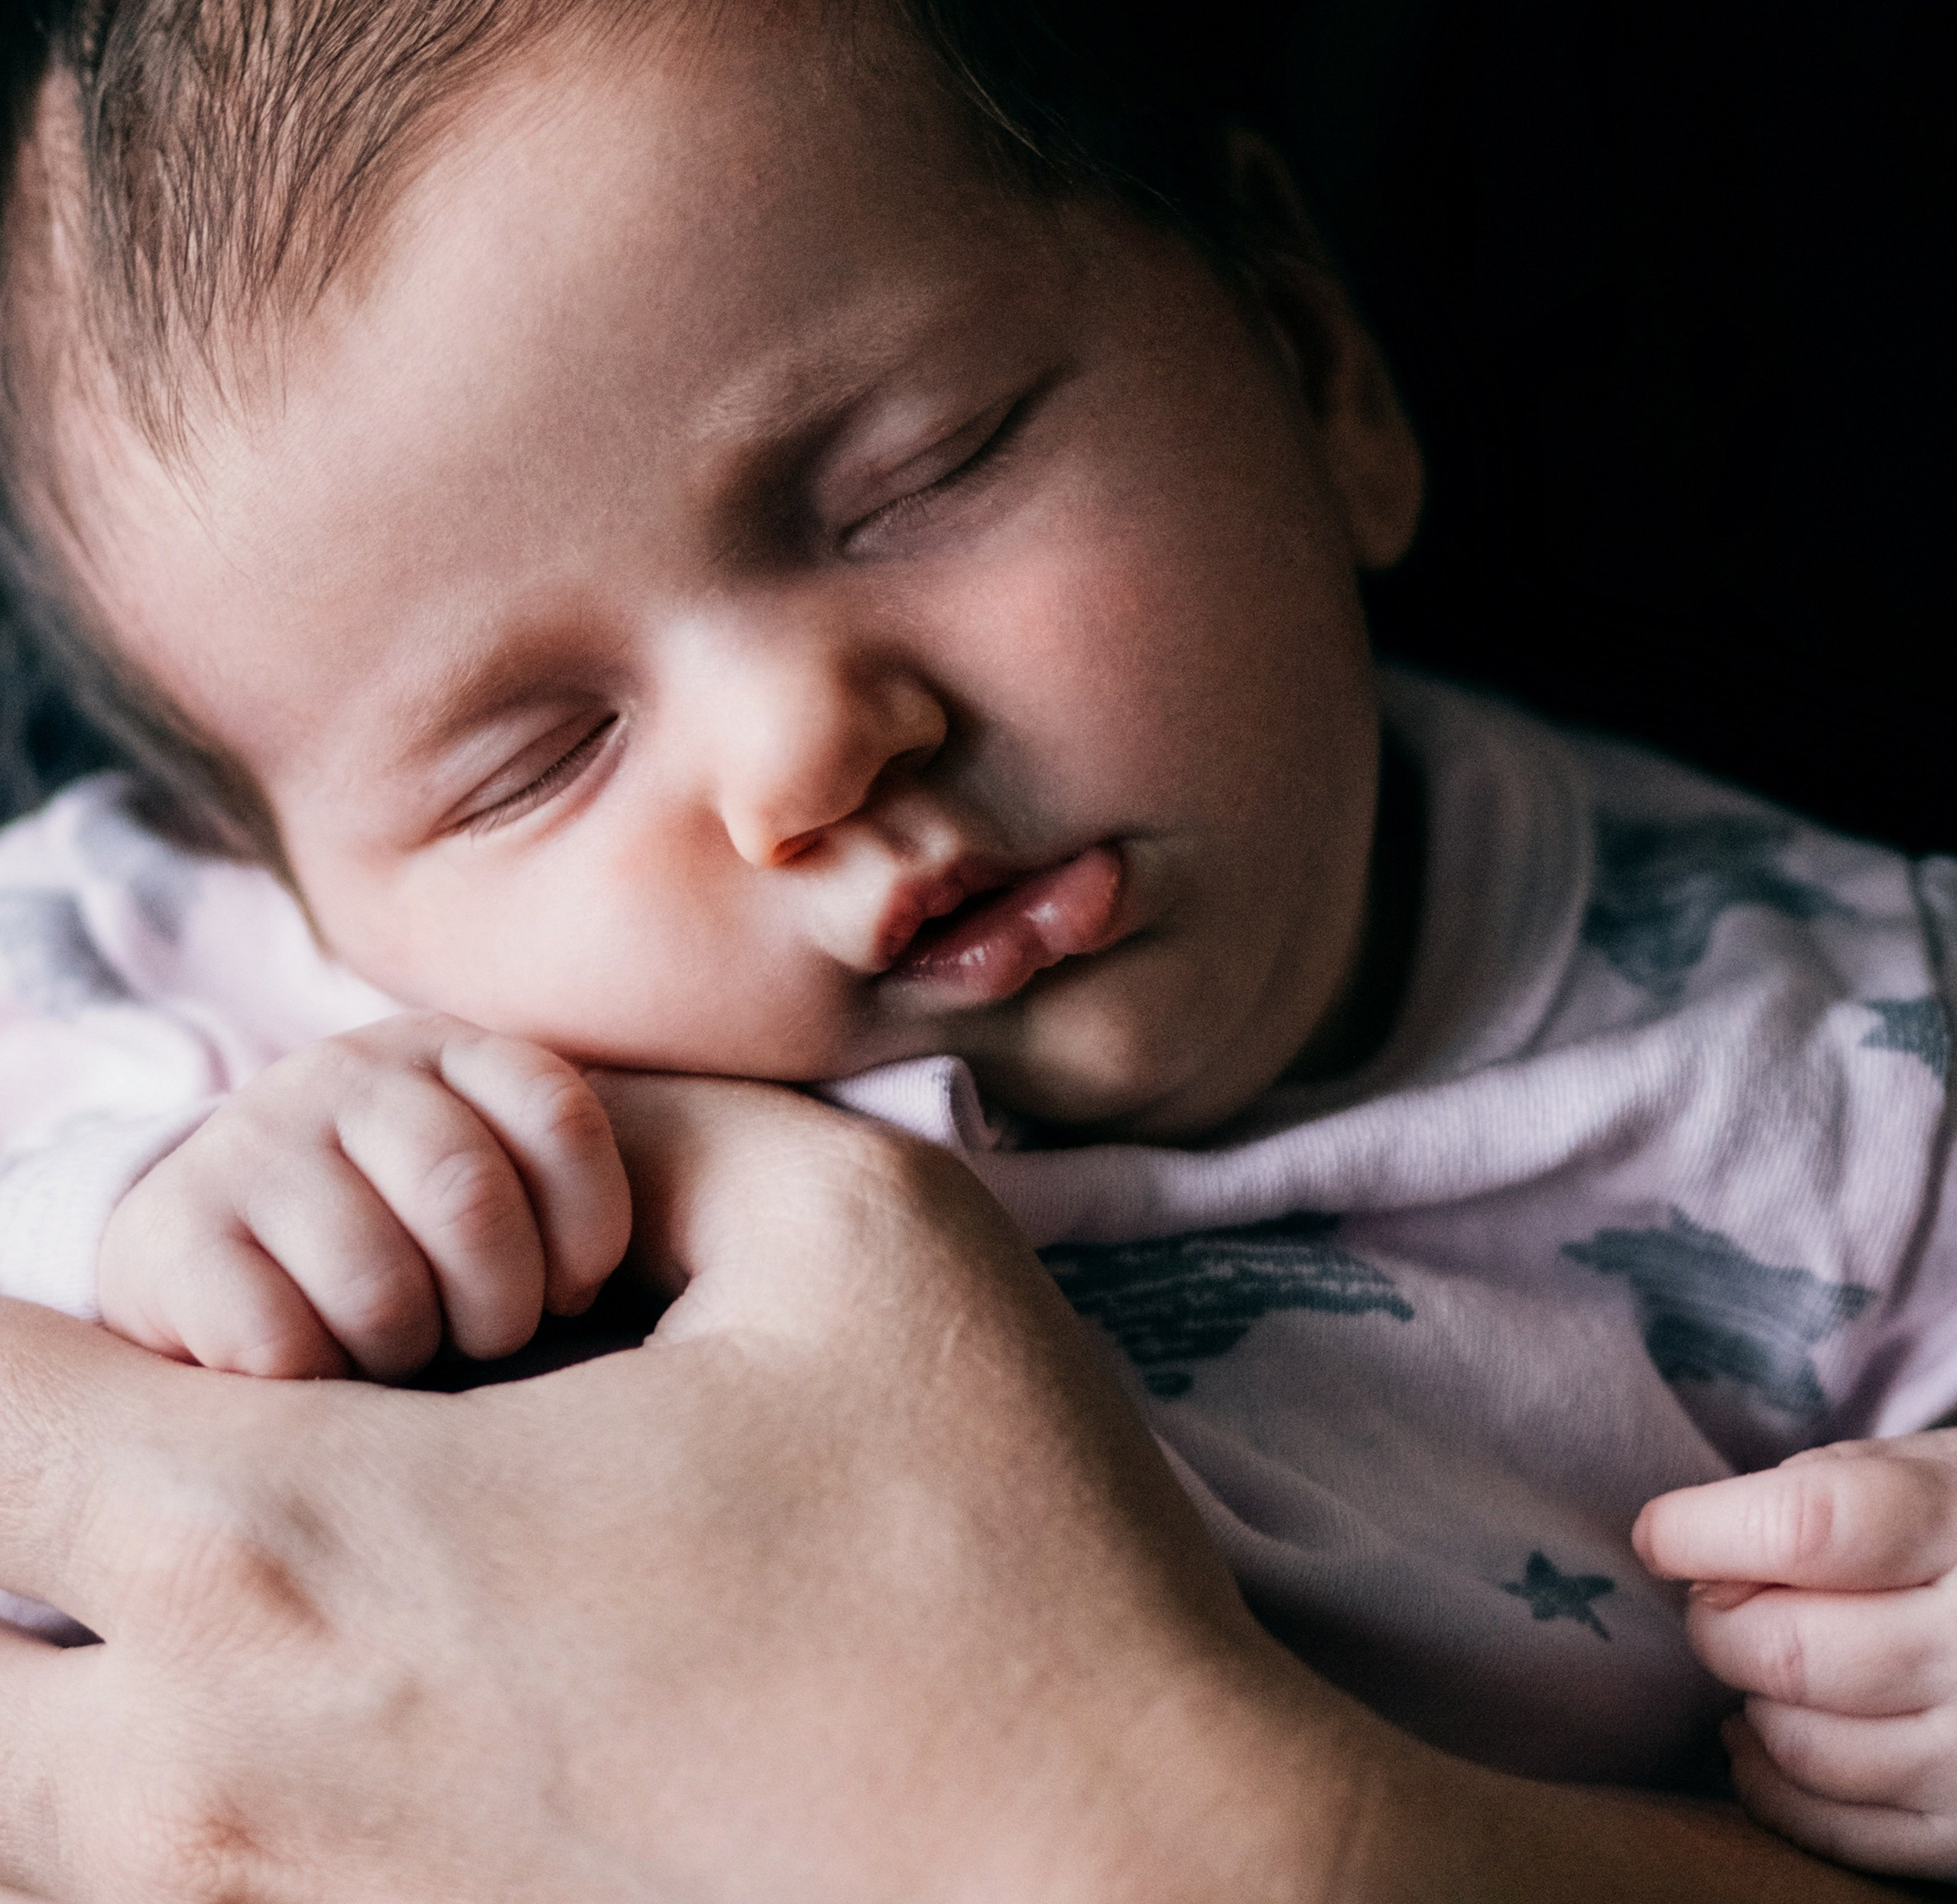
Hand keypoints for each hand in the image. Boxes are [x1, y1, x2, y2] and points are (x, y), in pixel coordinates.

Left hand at [0, 1077, 1368, 1902]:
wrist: (1124, 1872)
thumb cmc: (996, 1537)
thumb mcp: (853, 1224)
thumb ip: (632, 1124)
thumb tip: (526, 1132)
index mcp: (325, 1542)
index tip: (58, 1293)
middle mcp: (246, 1775)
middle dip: (8, 1510)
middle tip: (156, 1414)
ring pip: (29, 1820)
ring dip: (62, 1670)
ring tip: (217, 1548)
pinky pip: (166, 1888)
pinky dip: (167, 1789)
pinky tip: (335, 1687)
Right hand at [96, 1012, 630, 1379]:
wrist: (207, 1253)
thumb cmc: (397, 1230)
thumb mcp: (489, 1174)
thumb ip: (565, 1181)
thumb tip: (707, 1262)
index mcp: (446, 1047)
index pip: (560, 1118)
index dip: (589, 1228)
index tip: (577, 1289)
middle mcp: (344, 1071)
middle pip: (469, 1197)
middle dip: (501, 1304)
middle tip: (489, 1336)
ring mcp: (249, 1143)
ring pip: (379, 1283)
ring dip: (410, 1351)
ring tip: (403, 1351)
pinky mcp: (167, 1235)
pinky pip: (282, 1343)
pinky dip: (321, 1383)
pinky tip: (318, 1370)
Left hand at [1636, 1433, 1956, 1879]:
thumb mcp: (1920, 1471)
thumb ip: (1815, 1494)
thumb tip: (1704, 1558)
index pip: (1801, 1529)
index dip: (1701, 1533)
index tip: (1660, 1537)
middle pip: (1790, 1650)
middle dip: (1718, 1625)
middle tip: (1717, 1603)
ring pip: (1807, 1748)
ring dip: (1751, 1703)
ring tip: (1757, 1662)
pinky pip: (1845, 1832)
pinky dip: (1775, 1787)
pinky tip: (1761, 1736)